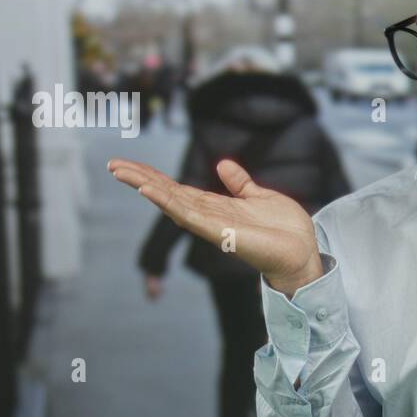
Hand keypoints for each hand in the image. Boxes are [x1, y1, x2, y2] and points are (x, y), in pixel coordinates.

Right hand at [108, 158, 322, 295]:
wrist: (303, 252)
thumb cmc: (284, 229)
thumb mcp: (260, 196)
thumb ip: (240, 183)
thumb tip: (223, 164)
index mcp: (216, 206)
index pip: (178, 188)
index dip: (154, 176)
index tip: (130, 164)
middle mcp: (209, 216)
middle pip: (168, 193)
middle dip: (141, 179)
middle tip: (113, 164)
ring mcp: (212, 225)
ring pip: (172, 202)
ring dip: (147, 186)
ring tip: (122, 172)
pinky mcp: (220, 232)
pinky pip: (189, 215)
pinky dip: (168, 202)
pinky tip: (150, 191)